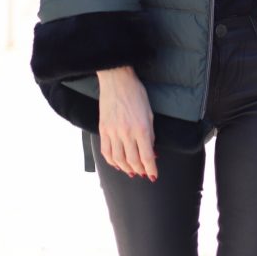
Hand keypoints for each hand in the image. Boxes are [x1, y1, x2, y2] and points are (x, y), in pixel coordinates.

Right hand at [97, 66, 157, 180]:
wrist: (117, 80)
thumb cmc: (136, 94)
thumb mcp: (149, 113)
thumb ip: (150, 134)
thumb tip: (151, 152)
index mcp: (141, 128)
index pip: (147, 156)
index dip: (151, 169)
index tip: (153, 175)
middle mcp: (127, 133)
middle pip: (133, 161)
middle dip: (140, 170)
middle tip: (143, 173)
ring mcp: (113, 132)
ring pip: (118, 160)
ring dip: (126, 169)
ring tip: (131, 171)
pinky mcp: (103, 129)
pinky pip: (106, 152)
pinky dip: (111, 161)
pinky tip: (117, 164)